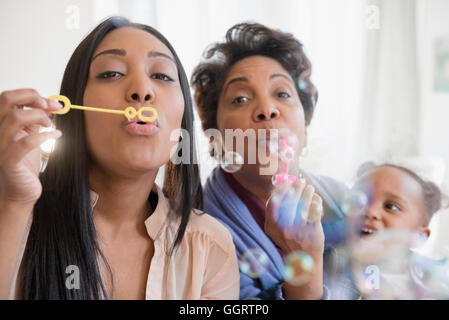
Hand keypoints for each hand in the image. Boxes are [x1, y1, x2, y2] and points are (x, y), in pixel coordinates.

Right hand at [0, 89, 61, 205]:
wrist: (18, 193)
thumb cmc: (23, 165)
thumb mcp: (29, 136)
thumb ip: (35, 121)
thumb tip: (50, 104)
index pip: (7, 97)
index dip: (31, 94)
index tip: (51, 102)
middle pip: (6, 100)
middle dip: (32, 98)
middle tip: (51, 107)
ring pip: (15, 118)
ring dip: (38, 116)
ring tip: (50, 125)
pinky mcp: (8, 161)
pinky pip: (26, 142)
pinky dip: (44, 136)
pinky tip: (56, 136)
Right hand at [265, 177, 324, 259]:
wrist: (304, 259)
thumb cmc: (290, 237)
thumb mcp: (277, 227)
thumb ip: (277, 209)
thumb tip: (282, 183)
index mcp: (271, 226)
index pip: (273, 203)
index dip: (280, 189)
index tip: (287, 181)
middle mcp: (283, 229)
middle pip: (289, 201)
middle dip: (296, 187)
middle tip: (301, 181)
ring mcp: (297, 231)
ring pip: (303, 203)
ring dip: (308, 192)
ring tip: (310, 189)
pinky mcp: (312, 232)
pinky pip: (315, 210)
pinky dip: (316, 202)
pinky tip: (316, 200)